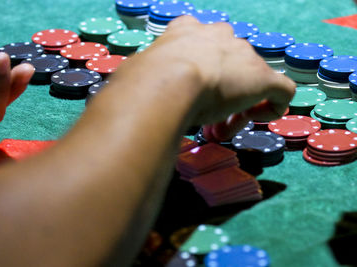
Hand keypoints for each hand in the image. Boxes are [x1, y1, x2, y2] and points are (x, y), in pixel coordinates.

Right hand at [146, 16, 294, 133]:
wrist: (168, 80)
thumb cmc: (146, 80)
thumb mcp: (137, 72)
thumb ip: (140, 75)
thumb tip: (125, 86)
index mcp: (186, 31)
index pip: (200, 48)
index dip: (199, 75)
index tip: (192, 97)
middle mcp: (218, 36)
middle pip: (226, 65)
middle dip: (218, 94)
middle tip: (207, 120)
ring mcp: (243, 54)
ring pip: (247, 81)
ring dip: (235, 107)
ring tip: (222, 130)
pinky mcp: (262, 76)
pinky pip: (280, 90)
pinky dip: (271, 107)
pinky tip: (254, 119)